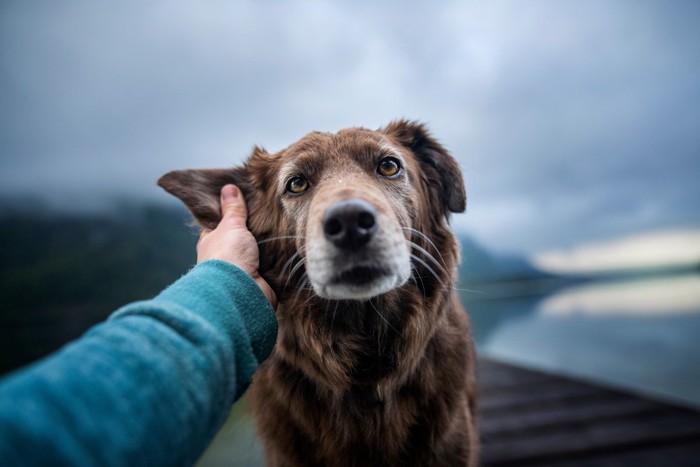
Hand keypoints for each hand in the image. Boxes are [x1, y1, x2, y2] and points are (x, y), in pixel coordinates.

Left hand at [197, 184, 276, 308]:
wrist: (241, 292)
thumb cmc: (228, 257)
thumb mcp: (231, 225)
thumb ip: (233, 209)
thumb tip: (228, 187)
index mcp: (211, 243)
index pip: (220, 225)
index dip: (231, 214)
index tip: (246, 201)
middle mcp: (225, 258)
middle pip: (242, 239)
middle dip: (255, 230)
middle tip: (272, 212)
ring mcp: (243, 271)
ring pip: (258, 253)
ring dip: (268, 246)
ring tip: (285, 226)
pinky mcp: (260, 282)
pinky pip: (271, 267)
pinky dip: (278, 260)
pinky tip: (289, 247)